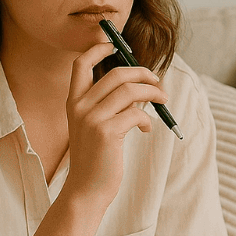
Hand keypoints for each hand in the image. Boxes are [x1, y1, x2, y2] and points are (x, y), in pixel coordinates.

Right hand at [62, 41, 167, 210]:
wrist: (86, 190)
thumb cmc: (95, 158)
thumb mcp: (93, 126)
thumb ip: (106, 105)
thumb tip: (137, 85)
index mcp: (73, 102)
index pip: (80, 64)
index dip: (98, 49)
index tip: (115, 45)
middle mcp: (79, 107)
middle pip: (116, 74)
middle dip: (142, 73)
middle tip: (157, 82)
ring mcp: (92, 118)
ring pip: (129, 90)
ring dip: (152, 93)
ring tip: (162, 101)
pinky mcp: (106, 132)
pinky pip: (136, 113)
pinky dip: (146, 118)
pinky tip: (146, 128)